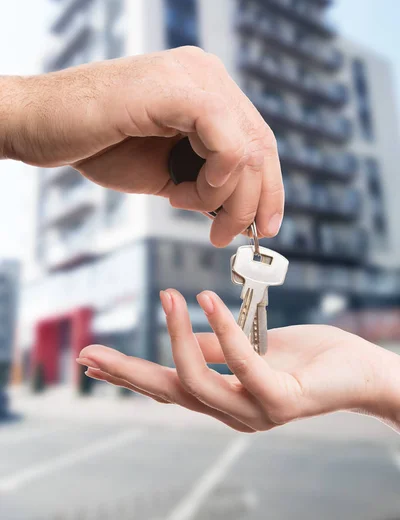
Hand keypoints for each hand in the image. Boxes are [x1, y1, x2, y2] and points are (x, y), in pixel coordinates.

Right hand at [0, 47, 283, 245]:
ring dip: (227, 198)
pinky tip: (181, 192)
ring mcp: (195, 76)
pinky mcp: (179, 89)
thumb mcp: (166, 168)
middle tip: (225, 234)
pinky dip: (214, 180)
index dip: (267, 186)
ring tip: (184, 205)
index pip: (258, 138)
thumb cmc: (97, 144)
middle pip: (262, 144)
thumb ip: (206, 179)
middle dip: (253, 201)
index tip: (261, 225)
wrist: (41, 124)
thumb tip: (241, 207)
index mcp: (206, 87)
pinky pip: (228, 145)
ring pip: (250, 148)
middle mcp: (207, 74)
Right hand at [77, 289, 399, 432]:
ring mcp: (255, 412)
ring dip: (176, 335)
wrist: (362, 371)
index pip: (166, 386)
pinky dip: (220, 329)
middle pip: (168, 393)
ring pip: (198, 381)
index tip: (92, 360)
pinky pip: (241, 364)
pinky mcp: (281, 401)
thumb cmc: (308, 358)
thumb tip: (183, 336)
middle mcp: (233, 412)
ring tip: (169, 295)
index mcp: (224, 396)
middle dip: (127, 373)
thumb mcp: (253, 347)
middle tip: (90, 353)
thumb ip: (217, 348)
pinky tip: (205, 298)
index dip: (128, 374)